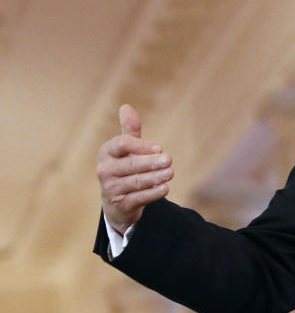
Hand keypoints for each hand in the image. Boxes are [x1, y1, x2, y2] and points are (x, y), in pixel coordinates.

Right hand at [97, 104, 173, 232]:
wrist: (117, 202)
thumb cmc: (124, 168)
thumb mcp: (126, 149)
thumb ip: (130, 130)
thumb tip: (126, 107)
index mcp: (106, 152)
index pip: (122, 144)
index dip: (141, 146)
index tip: (159, 148)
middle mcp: (105, 170)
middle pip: (131, 164)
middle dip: (151, 163)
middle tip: (169, 160)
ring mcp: (111, 188)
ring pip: (136, 182)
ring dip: (155, 177)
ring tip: (170, 173)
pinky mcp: (120, 205)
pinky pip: (139, 198)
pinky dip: (153, 193)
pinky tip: (165, 188)